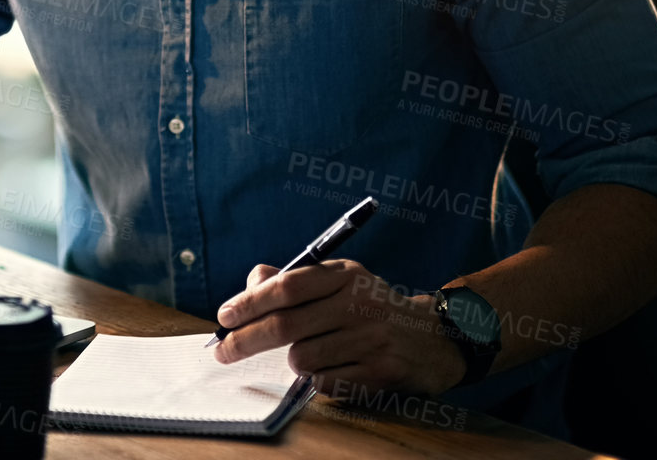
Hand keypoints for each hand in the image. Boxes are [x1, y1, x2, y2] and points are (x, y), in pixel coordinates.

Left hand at [212, 259, 465, 395]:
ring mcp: (372, 338)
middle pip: (285, 325)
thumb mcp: (340, 282)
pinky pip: (324, 382)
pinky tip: (335, 366)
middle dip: (245, 340)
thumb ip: (295, 280)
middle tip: (223, 350)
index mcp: (345, 275)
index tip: (224, 316)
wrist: (432, 340)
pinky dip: (318, 378)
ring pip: (302, 357)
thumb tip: (250, 284)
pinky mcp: (381, 371)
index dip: (249, 302)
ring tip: (313, 352)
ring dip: (294, 360)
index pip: (287, 287)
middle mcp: (359, 303)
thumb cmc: (371, 308)